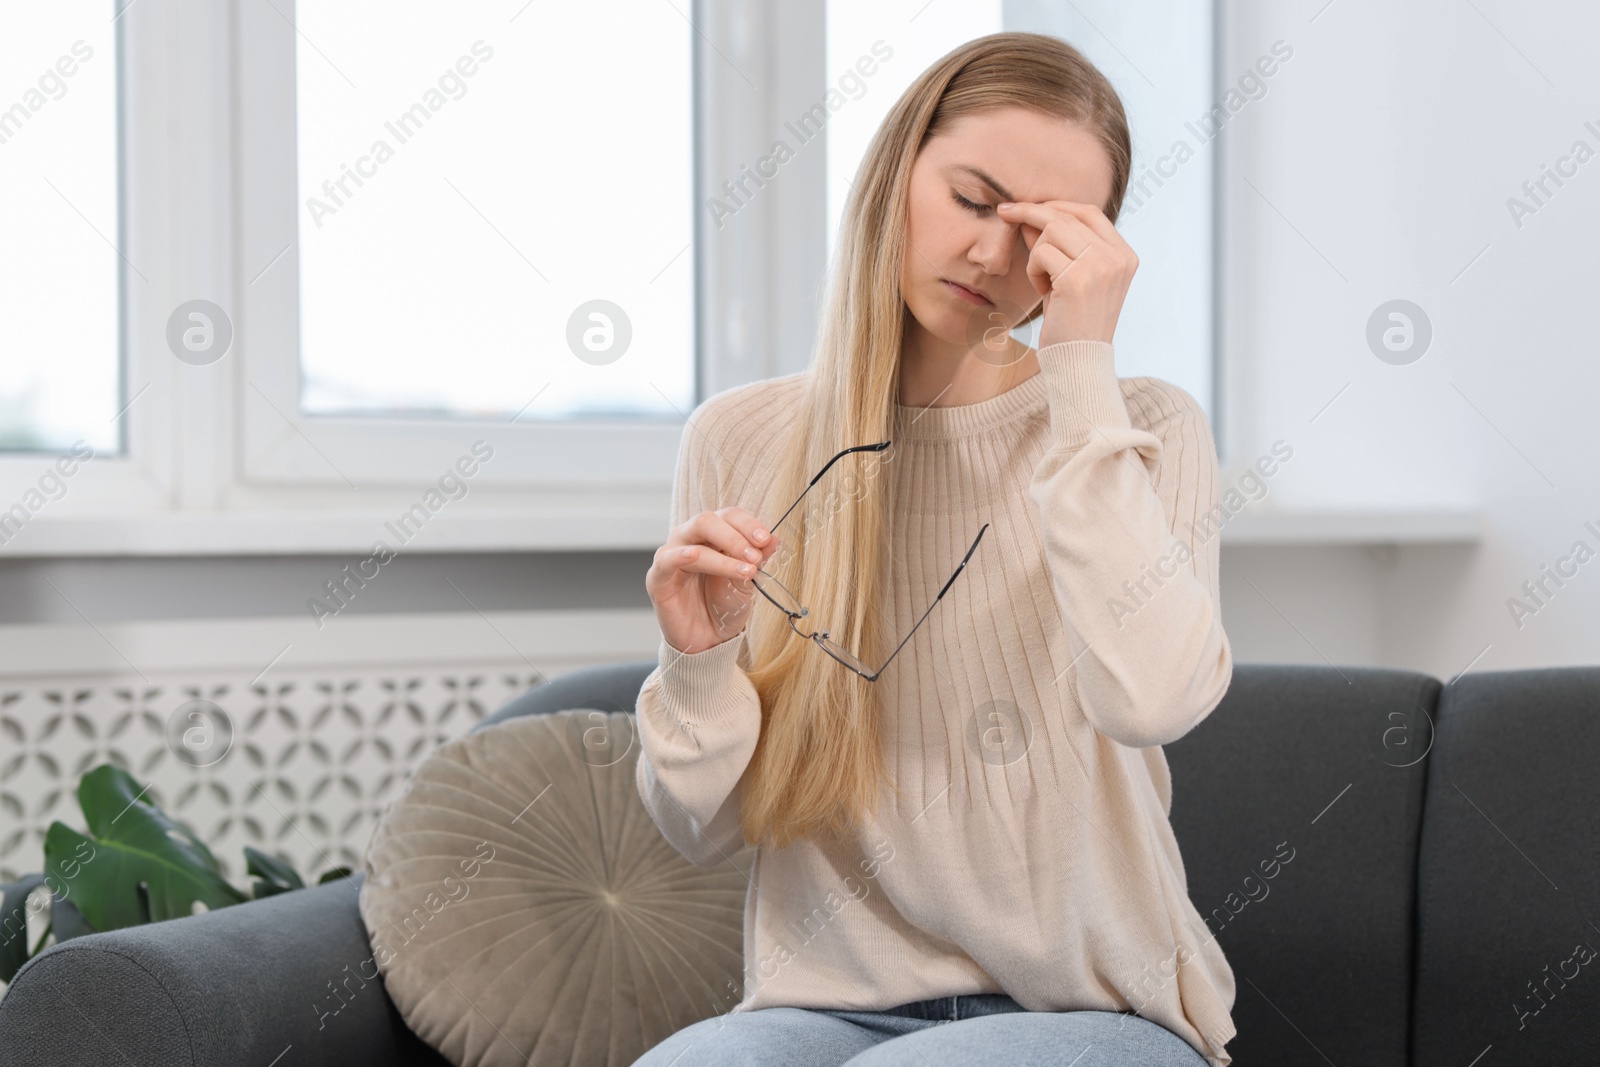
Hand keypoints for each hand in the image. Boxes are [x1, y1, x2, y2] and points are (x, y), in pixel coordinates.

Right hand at [646, 506, 781, 654]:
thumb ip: (757, 559)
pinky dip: (682, 555)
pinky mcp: (658, 575)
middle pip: (708, 519)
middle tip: (755, 556)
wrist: (708, 640)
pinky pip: (668, 559)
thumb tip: (774, 539)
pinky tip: (694, 556)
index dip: (748, 524)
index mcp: (713, 535)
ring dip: (723, 552)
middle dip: (735, 536)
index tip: (766, 540)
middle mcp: (690, 538)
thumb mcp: (746, 580)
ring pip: (694, 536)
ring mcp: (672, 554)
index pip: (728, 516)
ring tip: (746, 570)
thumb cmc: (724, 606)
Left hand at [995, 200, 1136, 347]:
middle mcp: (1117, 257)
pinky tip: (1043, 291)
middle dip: (1032, 213)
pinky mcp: (1078, 279)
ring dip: (1036, 252)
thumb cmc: (1072, 322)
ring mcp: (1101, 266)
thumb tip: (1029, 215)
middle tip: (1006, 213)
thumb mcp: (1069, 278)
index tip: (1027, 206)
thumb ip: (1058, 246)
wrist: (1078, 362)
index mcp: (1124, 255)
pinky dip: (1033, 270)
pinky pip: (1041, 253)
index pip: (1088, 211)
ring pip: (1052, 229)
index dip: (1056, 205)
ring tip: (1041, 280)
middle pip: (1067, 214)